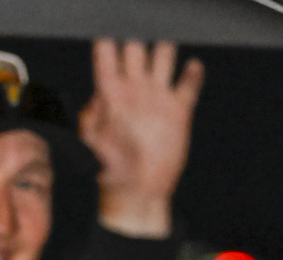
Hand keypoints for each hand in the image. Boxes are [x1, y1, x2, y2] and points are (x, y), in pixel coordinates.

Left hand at [79, 40, 203, 237]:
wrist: (136, 194)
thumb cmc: (107, 172)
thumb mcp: (91, 145)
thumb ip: (92, 118)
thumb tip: (98, 95)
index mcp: (109, 94)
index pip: (105, 57)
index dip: (107, 45)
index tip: (110, 43)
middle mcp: (133, 90)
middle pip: (136, 48)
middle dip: (137, 43)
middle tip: (137, 54)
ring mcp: (156, 98)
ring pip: (163, 56)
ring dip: (164, 51)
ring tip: (163, 56)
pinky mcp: (178, 111)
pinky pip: (188, 84)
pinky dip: (191, 74)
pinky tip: (190, 70)